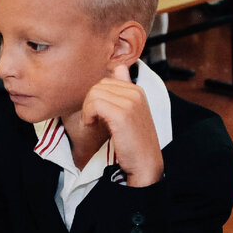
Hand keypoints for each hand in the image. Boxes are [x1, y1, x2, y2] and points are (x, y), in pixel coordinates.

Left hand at [80, 64, 162, 186]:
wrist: (145, 163)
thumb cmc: (134, 142)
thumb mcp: (131, 112)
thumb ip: (124, 90)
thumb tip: (118, 69)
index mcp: (137, 90)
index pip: (107, 79)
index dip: (97, 95)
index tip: (98, 112)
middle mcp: (135, 92)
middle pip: (99, 85)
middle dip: (90, 101)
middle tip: (92, 119)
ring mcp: (130, 102)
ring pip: (94, 93)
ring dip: (87, 109)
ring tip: (92, 123)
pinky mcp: (122, 114)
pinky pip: (95, 104)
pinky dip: (88, 115)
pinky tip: (91, 125)